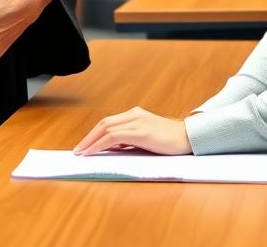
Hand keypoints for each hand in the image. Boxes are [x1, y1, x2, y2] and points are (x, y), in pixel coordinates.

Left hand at [73, 107, 192, 155]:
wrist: (188, 138)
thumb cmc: (170, 141)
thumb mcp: (147, 138)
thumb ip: (131, 140)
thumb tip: (113, 147)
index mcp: (136, 114)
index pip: (109, 121)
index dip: (94, 133)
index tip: (85, 144)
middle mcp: (134, 114)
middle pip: (104, 123)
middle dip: (89, 137)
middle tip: (78, 150)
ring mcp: (137, 121)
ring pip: (106, 128)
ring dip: (91, 141)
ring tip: (81, 152)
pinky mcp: (140, 131)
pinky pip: (113, 137)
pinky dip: (100, 144)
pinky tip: (93, 152)